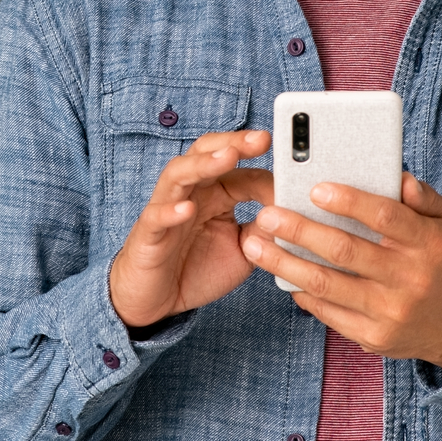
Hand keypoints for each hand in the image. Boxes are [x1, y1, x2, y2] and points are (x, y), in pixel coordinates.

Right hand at [108, 129, 274, 327]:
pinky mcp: (148, 234)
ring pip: (179, 174)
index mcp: (215, 194)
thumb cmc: (197, 268)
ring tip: (227, 157)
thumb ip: (264, 230)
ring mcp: (167, 209)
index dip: (264, 169)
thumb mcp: (243, 250)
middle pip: (206, 154)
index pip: (239, 170)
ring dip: (203, 164)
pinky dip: (170, 210)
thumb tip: (292, 214)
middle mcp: (191, 193)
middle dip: (233, 143)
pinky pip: (157, 216)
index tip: (292, 173)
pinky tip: (186, 208)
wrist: (158, 301)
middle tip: (262, 138)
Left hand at [241, 172, 441, 370]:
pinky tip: (281, 273)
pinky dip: (301, 292)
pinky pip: (328, 312)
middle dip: (300, 230)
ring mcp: (389, 312)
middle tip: (267, 214)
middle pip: (345, 251)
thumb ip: (424, 198)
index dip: (349, 202)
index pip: (385, 217)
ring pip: (327, 284)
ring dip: (285, 263)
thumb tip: (399, 178)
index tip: (315, 189)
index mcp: (427, 244)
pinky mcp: (372, 336)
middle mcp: (408, 279)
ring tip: (255, 244)